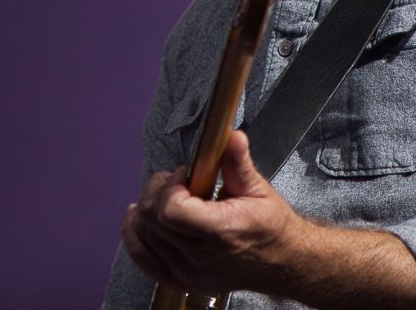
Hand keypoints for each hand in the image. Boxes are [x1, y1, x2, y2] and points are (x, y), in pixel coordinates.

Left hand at [120, 129, 308, 296]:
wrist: (280, 262)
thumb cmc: (269, 226)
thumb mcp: (258, 190)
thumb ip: (238, 162)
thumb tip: (232, 136)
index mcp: (221, 232)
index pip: (170, 210)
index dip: (171, 186)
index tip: (186, 175)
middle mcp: (200, 257)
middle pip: (151, 218)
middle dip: (158, 191)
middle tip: (178, 183)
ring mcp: (186, 272)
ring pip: (142, 233)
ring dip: (147, 208)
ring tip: (167, 197)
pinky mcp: (178, 279)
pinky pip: (140, 255)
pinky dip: (134, 233)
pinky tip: (142, 217)